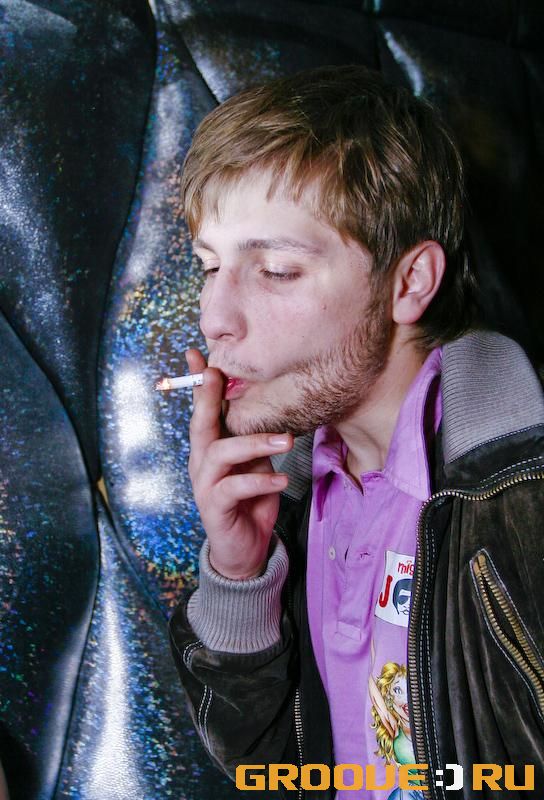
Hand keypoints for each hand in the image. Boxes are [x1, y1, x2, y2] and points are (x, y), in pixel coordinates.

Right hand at [186, 349, 292, 579]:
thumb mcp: (256, 463)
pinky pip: (235, 489)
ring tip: (285, 440)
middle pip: (200, 424)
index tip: (197, 352)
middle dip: (207, 397)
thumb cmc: (251, 501)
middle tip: (217, 374)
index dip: (199, 381)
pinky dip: (260, 482)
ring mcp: (205, 485)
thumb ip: (255, 438)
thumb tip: (273, 406)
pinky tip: (281, 479)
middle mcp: (202, 461)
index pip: (203, 409)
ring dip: (253, 443)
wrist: (245, 550)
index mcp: (211, 446)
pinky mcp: (215, 508)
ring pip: (220, 454)